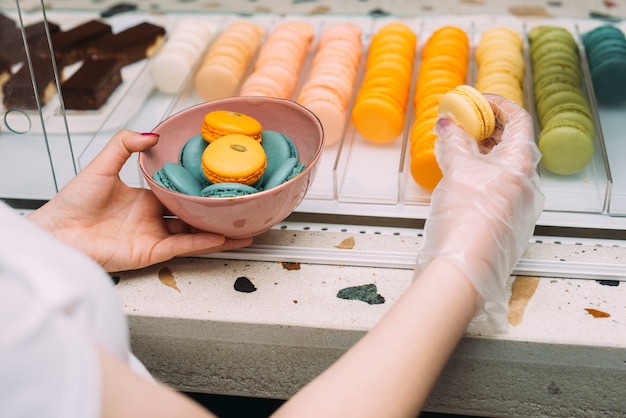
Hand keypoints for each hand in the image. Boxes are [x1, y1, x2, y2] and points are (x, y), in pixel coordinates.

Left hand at [28, 129, 251, 271]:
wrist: (57, 233)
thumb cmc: (72, 203)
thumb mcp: (101, 165)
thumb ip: (124, 145)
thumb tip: (151, 133)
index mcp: (144, 198)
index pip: (179, 192)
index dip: (199, 187)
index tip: (219, 179)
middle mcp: (152, 218)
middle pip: (192, 214)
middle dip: (216, 211)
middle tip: (239, 204)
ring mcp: (153, 236)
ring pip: (194, 233)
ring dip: (218, 230)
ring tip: (242, 225)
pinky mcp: (150, 253)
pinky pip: (182, 247)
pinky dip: (203, 243)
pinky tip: (221, 237)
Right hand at [415, 94, 544, 332]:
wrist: (462, 267)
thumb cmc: (467, 221)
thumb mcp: (457, 170)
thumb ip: (453, 142)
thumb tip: (448, 124)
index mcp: (522, 165)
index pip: (519, 121)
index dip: (498, 105)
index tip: (477, 100)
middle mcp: (526, 185)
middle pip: (511, 143)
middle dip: (486, 128)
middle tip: (462, 121)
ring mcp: (516, 205)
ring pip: (501, 167)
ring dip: (480, 151)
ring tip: (455, 146)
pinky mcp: (502, 221)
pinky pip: (495, 187)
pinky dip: (478, 174)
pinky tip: (458, 176)